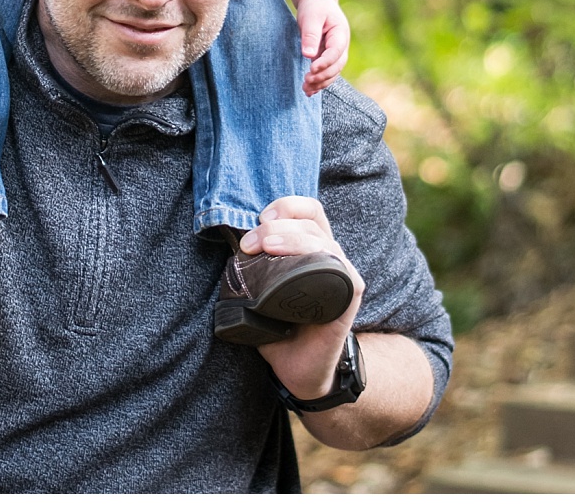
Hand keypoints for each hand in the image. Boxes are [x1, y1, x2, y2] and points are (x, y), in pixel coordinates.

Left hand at [242, 197, 363, 400]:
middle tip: (250, 243)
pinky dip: (316, 257)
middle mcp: (330, 258)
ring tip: (266, 246)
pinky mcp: (347, 297)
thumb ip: (250, 265)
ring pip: (322, 239)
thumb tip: (227, 245)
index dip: (285, 206)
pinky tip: (294, 263)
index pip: (308, 211)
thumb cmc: (278, 324)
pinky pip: (340, 267)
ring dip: (290, 237)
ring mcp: (341, 276)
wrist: (297, 368)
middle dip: (276, 225)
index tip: (259, 218)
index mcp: (311, 249)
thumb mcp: (260, 287)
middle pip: (310, 222)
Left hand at [297, 0, 349, 93]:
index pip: (335, 51)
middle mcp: (341, 46)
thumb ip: (310, 35)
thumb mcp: (311, 16)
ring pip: (333, 73)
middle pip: (337, 66)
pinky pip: (326, 73)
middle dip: (323, 75)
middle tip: (307, 81)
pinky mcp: (328, 58)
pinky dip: (319, 83)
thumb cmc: (315, 8)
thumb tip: (308, 55)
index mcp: (340, 34)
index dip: (325, 62)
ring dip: (321, 83)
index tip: (311, 68)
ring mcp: (336, 53)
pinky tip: (309, 92)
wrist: (319, 4)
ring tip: (306, 90)